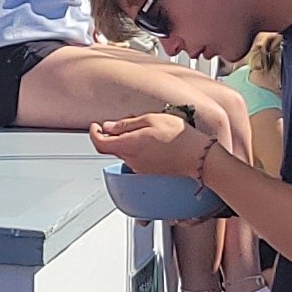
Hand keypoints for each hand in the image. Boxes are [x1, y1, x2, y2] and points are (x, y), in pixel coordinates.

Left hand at [91, 108, 215, 178]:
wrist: (198, 157)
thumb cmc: (179, 137)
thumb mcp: (150, 120)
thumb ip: (126, 124)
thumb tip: (108, 127)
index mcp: (129, 146)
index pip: (99, 144)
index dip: (93, 134)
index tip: (95, 126)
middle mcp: (131, 160)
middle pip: (112, 147)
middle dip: (115, 133)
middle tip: (129, 121)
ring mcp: (140, 168)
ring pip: (125, 151)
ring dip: (128, 140)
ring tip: (147, 128)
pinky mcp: (148, 171)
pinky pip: (136, 158)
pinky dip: (137, 148)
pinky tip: (153, 140)